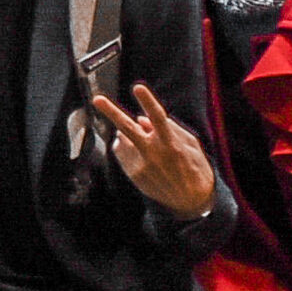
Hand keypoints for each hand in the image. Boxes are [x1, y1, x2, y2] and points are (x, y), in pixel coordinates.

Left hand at [91, 81, 218, 220]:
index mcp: (172, 143)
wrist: (190, 203)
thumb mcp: (192, 146)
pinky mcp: (133, 174)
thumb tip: (141, 118)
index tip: (138, 87)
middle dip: (111, 112)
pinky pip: (121, 151)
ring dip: (128, 133)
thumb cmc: (195, 168)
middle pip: (128, 128)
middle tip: (97, 99)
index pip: (158, 118)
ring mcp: (141, 164)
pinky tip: (139, 152)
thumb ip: (170, 128)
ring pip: (123, 138)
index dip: (148, 102)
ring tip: (145, 142)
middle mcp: (153, 153)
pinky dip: (125, 146)